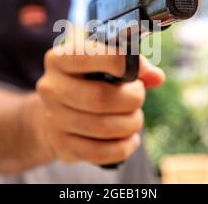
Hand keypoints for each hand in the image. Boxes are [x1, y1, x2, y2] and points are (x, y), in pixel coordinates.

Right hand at [36, 41, 164, 164]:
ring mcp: (53, 119)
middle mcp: (51, 88)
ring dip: (131, 123)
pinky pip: (101, 152)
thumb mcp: (103, 64)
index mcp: (59, 59)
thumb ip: (132, 65)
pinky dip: (124, 146)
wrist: (55, 113)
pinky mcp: (62, 145)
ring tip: (134, 117)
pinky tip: (130, 138)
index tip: (138, 69)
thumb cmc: (87, 82)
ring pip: (104, 127)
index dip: (118, 61)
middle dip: (131, 99)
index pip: (87, 56)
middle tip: (138, 97)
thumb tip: (156, 77)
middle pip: (100, 98)